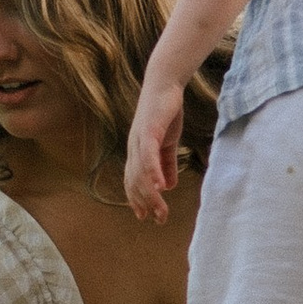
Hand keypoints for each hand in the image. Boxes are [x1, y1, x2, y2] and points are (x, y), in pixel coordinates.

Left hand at [125, 70, 185, 221]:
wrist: (165, 84)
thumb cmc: (165, 111)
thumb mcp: (168, 142)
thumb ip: (167, 164)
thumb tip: (169, 186)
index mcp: (137, 151)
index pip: (133, 180)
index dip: (137, 199)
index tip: (145, 216)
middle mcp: (134, 148)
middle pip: (136, 182)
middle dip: (146, 203)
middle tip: (157, 220)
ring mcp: (139, 140)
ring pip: (142, 174)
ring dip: (151, 195)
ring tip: (161, 210)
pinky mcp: (149, 131)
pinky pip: (149, 157)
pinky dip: (153, 173)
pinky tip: (160, 187)